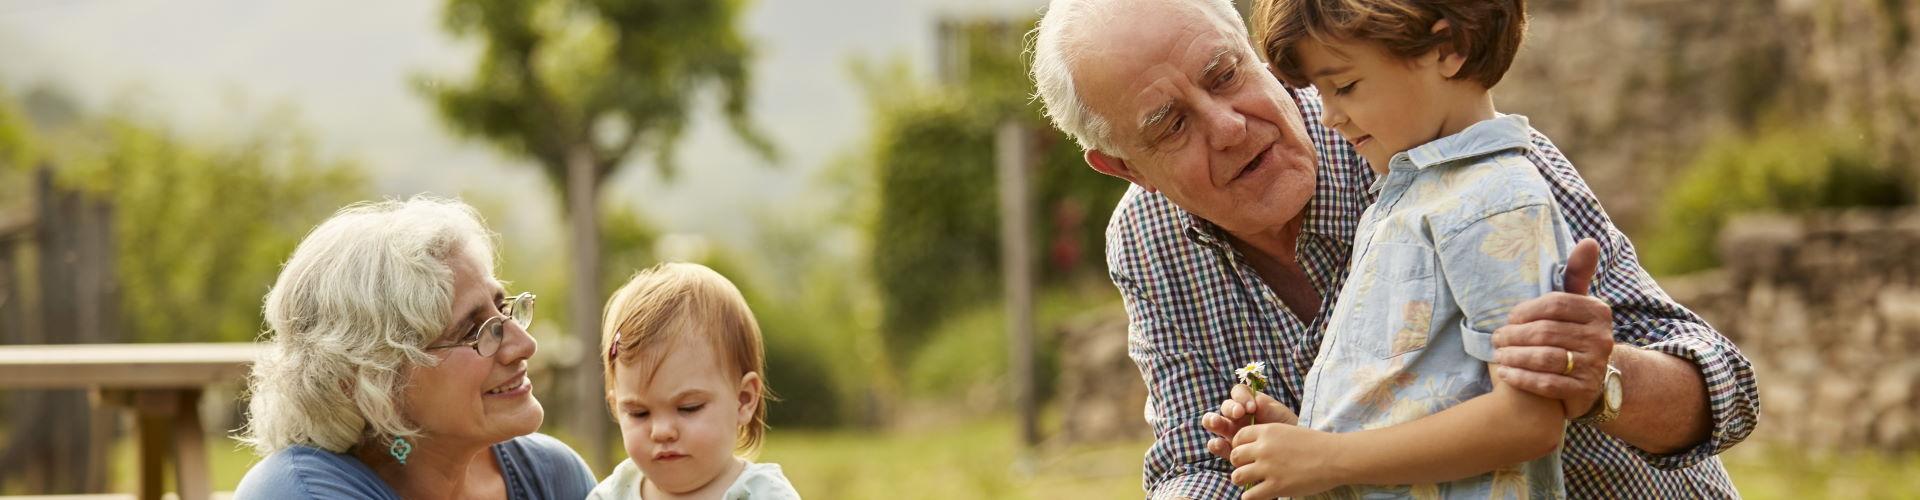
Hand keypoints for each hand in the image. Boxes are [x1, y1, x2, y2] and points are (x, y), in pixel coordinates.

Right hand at [1202, 384, 1297, 459]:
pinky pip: (1217, 445)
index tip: (1252, 407)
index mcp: (1248, 403)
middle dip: (1229, 408)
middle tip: (1239, 413)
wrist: (1293, 452)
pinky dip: (1215, 444)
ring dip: (1212, 421)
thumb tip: (1255, 403)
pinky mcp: (1229, 450)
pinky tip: (1219, 443)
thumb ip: (1266, 407)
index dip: (1241, 397)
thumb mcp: (1278, 414)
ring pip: (1214, 423)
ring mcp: (1231, 432)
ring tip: (1217, 423)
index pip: (1237, 393)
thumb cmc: (1286, 428)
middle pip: (1225, 407)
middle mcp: (1237, 416)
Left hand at [1228, 422, 1340, 498]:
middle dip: (1239, 464)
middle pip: (1235, 456)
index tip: (1246, 454)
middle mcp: (1264, 448)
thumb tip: (1255, 447)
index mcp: (1267, 431)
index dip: (1239, 446)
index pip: (1238, 437)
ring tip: (1252, 482)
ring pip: (1237, 476)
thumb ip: (1270, 438)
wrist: (1336, 458)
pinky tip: (1257, 495)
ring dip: (1242, 480)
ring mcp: (1268, 467)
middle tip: (1249, 469)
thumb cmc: (1316, 445)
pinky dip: (1250, 497)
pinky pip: (1249, 496)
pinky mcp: (1276, 486)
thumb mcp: (1289, 432)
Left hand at [1492, 238, 1614, 416]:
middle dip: (1514, 335)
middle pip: (1545, 332)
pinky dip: (1522, 378)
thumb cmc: (1573, 332)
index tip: (1508, 318)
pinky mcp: (1584, 392)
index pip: (1554, 304)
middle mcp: (1602, 339)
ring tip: (1498, 355)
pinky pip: (1547, 383)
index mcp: (1598, 312)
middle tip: (1496, 338)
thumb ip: (1577, 274)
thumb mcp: (1577, 304)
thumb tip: (1589, 241)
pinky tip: (1506, 374)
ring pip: (1544, 358)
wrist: (1592, 378)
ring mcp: (1594, 366)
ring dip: (1514, 356)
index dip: (1525, 311)